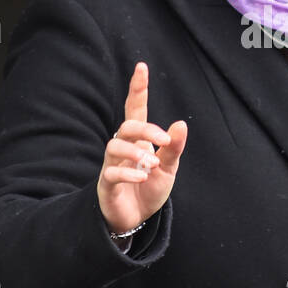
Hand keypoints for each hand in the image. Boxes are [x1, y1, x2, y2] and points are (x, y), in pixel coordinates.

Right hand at [97, 62, 187, 234]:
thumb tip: (180, 123)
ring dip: (135, 152)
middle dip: (145, 128)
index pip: (136, 110)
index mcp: (139, 141)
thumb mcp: (168, 169)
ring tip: (153, 164)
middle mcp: (124, 149)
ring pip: (114, 146)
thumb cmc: (149, 190)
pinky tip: (143, 176)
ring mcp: (112, 166)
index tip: (141, 66)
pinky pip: (110, 173)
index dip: (137, 89)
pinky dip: (127, 172)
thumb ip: (173, 148)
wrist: (136, 220)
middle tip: (164, 140)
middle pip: (126, 126)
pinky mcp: (106, 185)